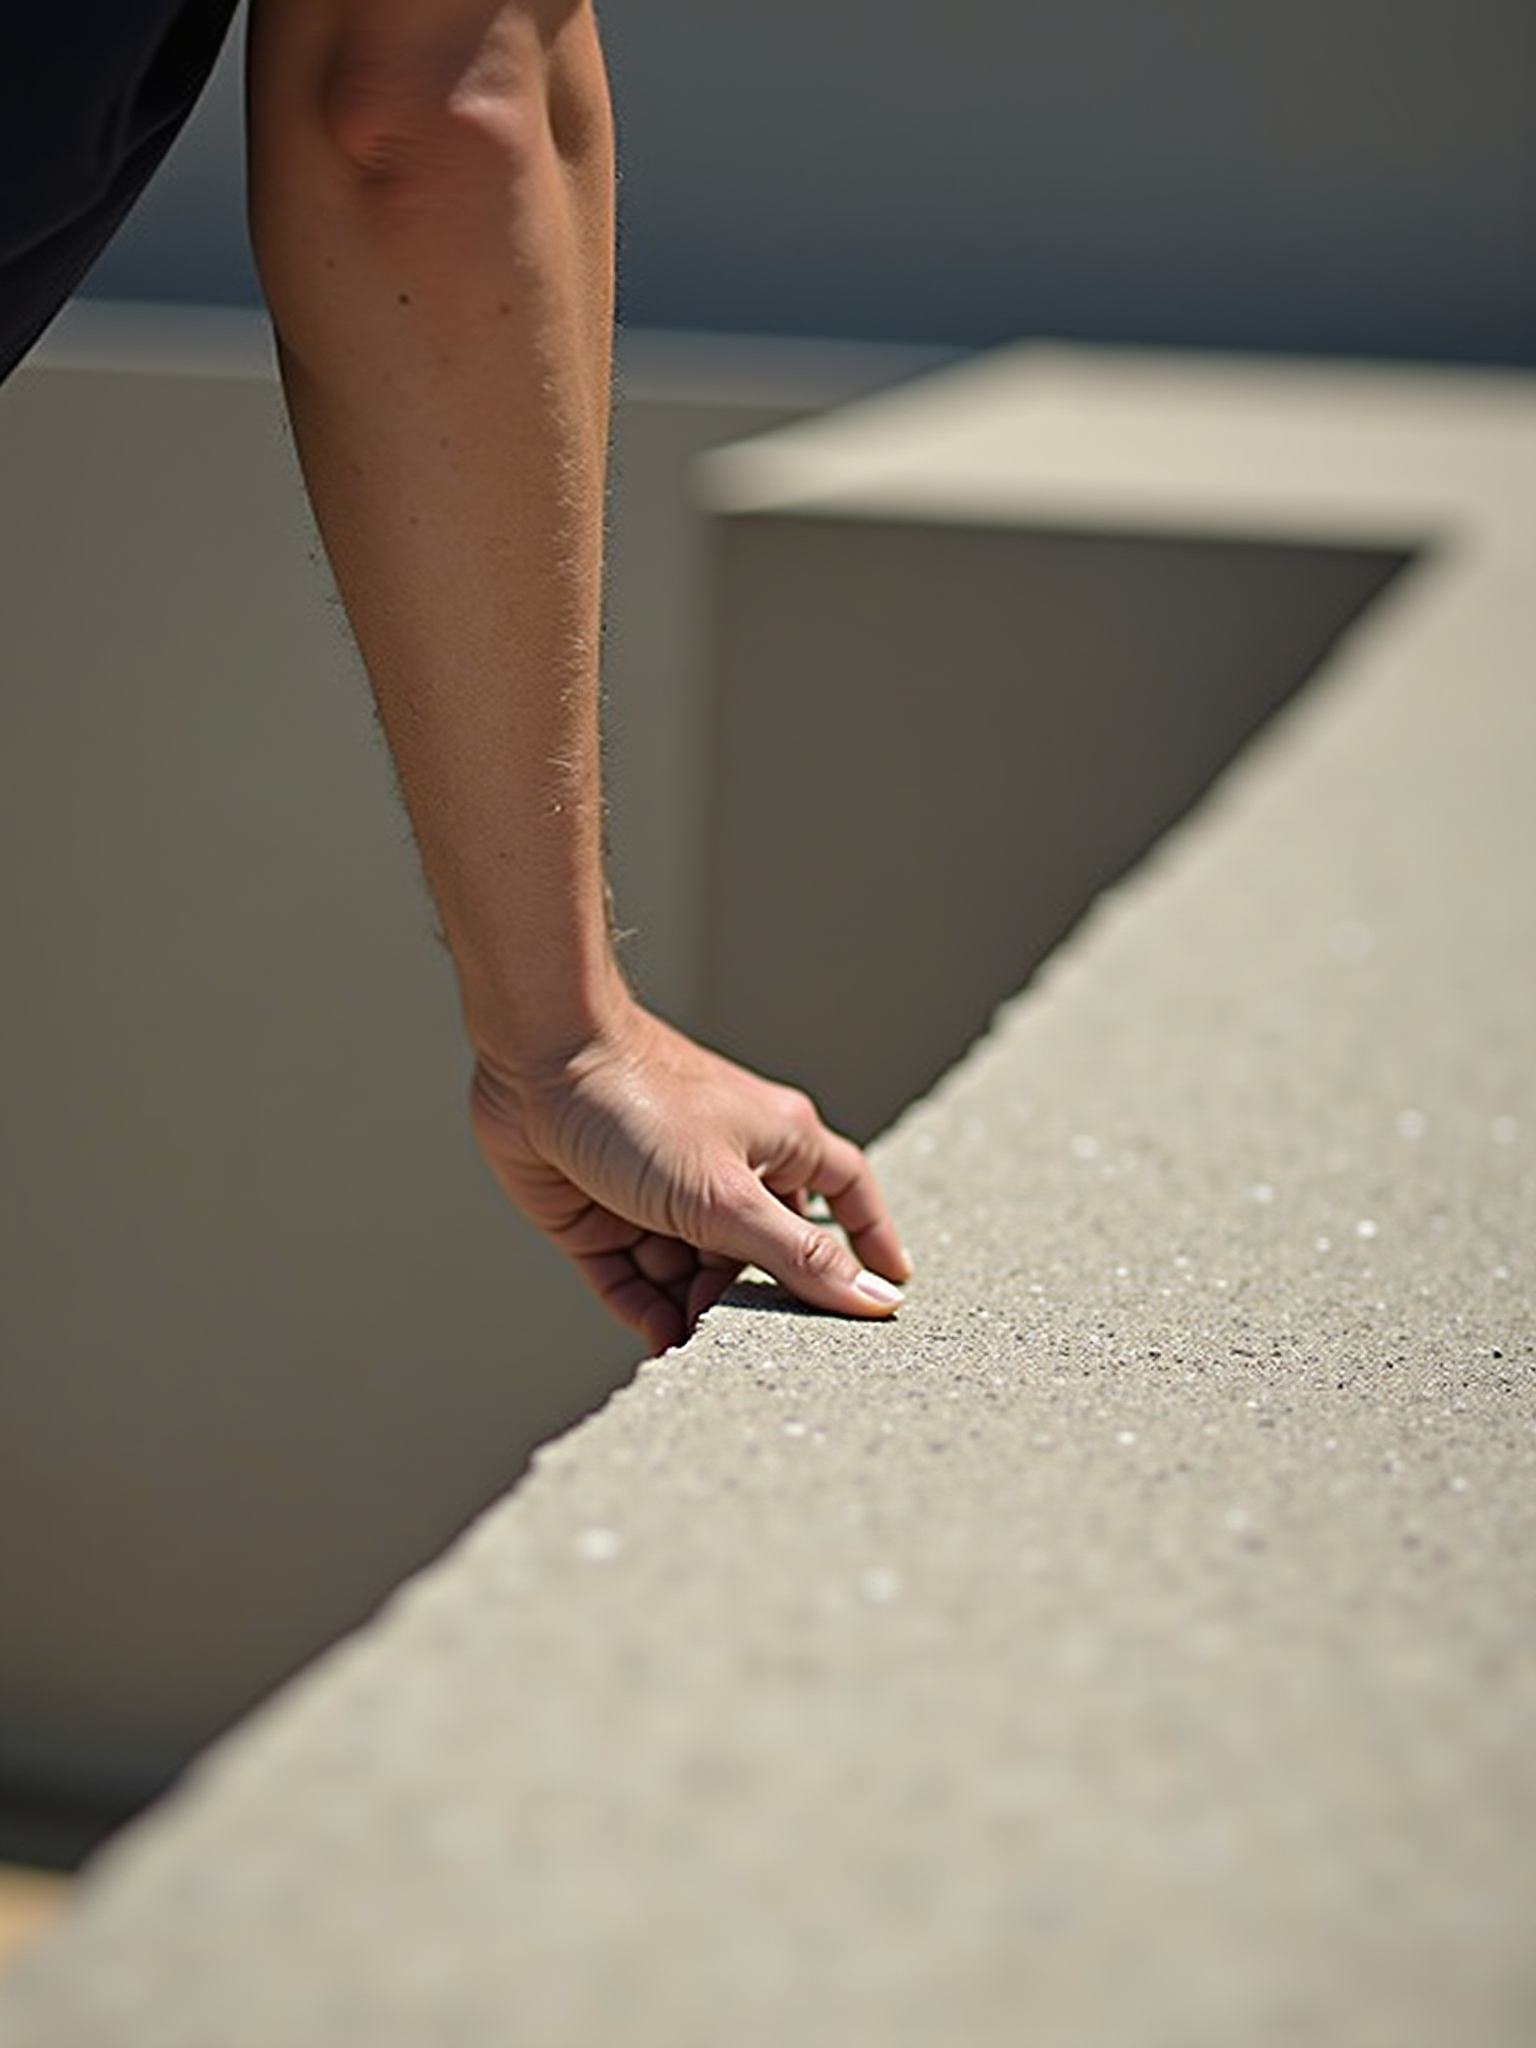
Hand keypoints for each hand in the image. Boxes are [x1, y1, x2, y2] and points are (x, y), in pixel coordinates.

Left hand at [469, 999, 911, 1354]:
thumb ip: (800, 1257)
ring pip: (693, 1275)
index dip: (869, 1236)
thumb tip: (876, 1299)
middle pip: (759, 1253)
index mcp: (777, 1142)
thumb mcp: (729, 1196)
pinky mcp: (601, 1217)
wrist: (536, 1062)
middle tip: (755, 1344)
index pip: (845, 1192)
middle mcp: (724, 1168)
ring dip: (695, 1314)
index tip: (889, 1290)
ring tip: (696, 1349)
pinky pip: (634, 1281)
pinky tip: (658, 1343)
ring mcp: (660, 1195)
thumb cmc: (643, 1104)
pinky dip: (647, 1312)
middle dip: (755, 1298)